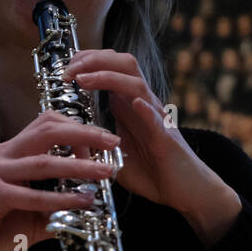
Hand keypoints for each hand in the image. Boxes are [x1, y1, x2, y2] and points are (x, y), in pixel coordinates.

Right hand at [0, 110, 122, 250]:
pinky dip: (61, 198)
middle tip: (113, 143)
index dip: (76, 128)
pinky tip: (82, 202)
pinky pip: (33, 194)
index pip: (44, 125)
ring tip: (106, 172)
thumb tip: (90, 206)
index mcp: (7, 153)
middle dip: (85, 133)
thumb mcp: (29, 215)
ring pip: (44, 161)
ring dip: (80, 165)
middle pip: (47, 130)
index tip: (104, 142)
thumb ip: (55, 206)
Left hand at [60, 48, 232, 215]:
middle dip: (95, 60)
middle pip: (124, 65)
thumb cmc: (151, 171)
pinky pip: (156, 120)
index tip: (67, 66)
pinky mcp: (165, 139)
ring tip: (83, 80)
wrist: (184, 191)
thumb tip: (69, 137)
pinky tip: (134, 103)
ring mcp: (156, 119)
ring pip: (136, 85)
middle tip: (71, 69)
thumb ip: (94, 140)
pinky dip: (145, 109)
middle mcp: (143, 104)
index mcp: (128, 105)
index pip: (112, 68)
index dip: (89, 61)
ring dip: (108, 77)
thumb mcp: (112, 153)